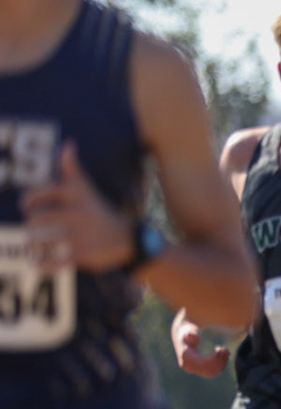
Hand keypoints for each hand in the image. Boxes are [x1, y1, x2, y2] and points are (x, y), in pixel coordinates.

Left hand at [22, 142, 134, 271]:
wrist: (128, 240)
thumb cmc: (100, 212)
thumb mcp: (88, 190)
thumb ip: (73, 169)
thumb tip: (68, 144)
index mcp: (78, 197)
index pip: (45, 193)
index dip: (29, 200)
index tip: (25, 206)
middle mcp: (79, 215)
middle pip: (39, 220)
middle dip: (31, 225)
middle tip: (32, 228)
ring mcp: (81, 236)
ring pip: (44, 240)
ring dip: (34, 243)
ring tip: (33, 243)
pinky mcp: (84, 255)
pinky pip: (56, 261)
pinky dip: (43, 264)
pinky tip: (35, 263)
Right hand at [172, 315, 228, 376]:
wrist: (183, 336)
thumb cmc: (188, 331)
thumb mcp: (189, 330)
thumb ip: (192, 333)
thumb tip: (191, 335)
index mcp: (185, 356)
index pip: (204, 363)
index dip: (215, 358)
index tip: (220, 347)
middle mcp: (187, 366)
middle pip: (208, 370)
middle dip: (219, 361)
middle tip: (225, 349)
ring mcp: (192, 370)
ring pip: (211, 373)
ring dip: (221, 364)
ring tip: (226, 351)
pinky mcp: (197, 371)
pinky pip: (212, 373)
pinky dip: (220, 366)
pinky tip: (224, 356)